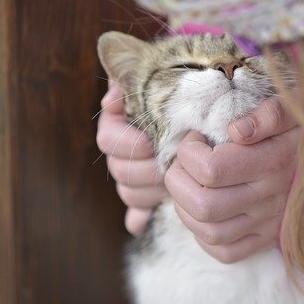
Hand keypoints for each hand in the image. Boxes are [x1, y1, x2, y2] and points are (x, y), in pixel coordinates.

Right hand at [96, 83, 167, 235]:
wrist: (195, 118)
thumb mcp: (158, 85)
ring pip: (129, 193)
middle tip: (172, 165)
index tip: (151, 143)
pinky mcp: (143, 201)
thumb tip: (115, 96)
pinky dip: (143, 218)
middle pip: (119, 170)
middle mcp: (119, 154)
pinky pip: (136, 217)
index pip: (108, 140)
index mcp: (117, 127)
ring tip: (176, 182)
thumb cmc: (177, 98)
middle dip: (147, 170)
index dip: (128, 144)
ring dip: (152, 191)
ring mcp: (129, 179)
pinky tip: (155, 214)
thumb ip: (133, 86)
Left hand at [164, 97, 299, 262]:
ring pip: (209, 232)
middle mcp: (270, 198)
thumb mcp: (294, 108)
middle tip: (182, 163)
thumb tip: (237, 130)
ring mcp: (268, 223)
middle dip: (177, 181)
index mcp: (273, 162)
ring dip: (184, 209)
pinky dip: (203, 237)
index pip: (210, 170)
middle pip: (203, 205)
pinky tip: (203, 213)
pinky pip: (226, 252)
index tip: (195, 138)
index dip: (188, 152)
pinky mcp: (267, 238)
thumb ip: (270, 114)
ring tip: (188, 185)